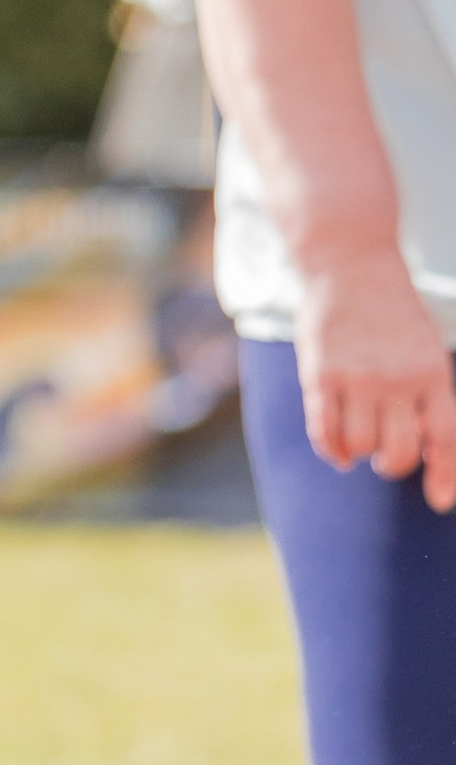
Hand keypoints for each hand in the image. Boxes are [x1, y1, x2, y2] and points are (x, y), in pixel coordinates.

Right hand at [295, 243, 455, 507]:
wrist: (351, 264)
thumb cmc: (393, 314)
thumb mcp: (426, 350)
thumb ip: (428, 396)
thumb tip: (427, 452)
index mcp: (432, 373)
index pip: (445, 438)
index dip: (444, 475)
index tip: (439, 501)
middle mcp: (397, 379)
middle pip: (398, 453)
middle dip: (393, 464)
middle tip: (386, 456)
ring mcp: (357, 377)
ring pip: (360, 446)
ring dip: (360, 453)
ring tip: (360, 440)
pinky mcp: (320, 374)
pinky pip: (324, 431)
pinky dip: (332, 450)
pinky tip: (338, 451)